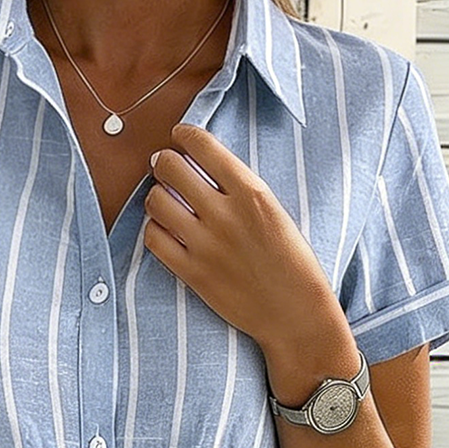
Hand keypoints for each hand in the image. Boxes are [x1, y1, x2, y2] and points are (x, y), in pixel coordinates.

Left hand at [142, 121, 345, 362]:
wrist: (294, 312)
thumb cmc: (290, 261)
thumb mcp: (274, 210)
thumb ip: (240, 188)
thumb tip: (202, 165)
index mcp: (251, 191)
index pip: (202, 145)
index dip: (183, 135)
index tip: (179, 137)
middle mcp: (225, 214)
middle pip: (170, 167)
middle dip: (163, 162)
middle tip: (165, 168)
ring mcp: (206, 245)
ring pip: (156, 201)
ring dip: (156, 196)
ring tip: (165, 201)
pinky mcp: (193, 273)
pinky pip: (154, 238)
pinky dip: (154, 229)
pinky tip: (165, 230)